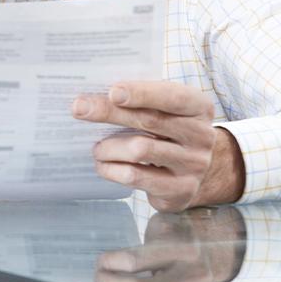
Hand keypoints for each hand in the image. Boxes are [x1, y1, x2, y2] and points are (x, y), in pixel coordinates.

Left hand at [72, 80, 243, 210]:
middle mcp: (201, 136)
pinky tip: (103, 165)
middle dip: (109, 112)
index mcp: (198, 107)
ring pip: (139, 150)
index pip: (172, 97)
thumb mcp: (167, 110)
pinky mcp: (179, 190)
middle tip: (79, 108)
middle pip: (149, 120)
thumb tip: (95, 95)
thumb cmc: (170, 131)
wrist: (197, 172)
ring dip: (109, 147)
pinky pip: (136, 177)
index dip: (142, 93)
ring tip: (97, 148)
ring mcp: (193, 165)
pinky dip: (112, 169)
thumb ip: (142, 100)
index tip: (112, 91)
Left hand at [94, 207, 245, 281]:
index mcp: (184, 248)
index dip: (111, 263)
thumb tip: (109, 263)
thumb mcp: (163, 225)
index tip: (101, 264)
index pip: (135, 260)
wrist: (215, 250)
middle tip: (102, 281)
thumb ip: (142, 239)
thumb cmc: (178, 239)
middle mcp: (197, 276)